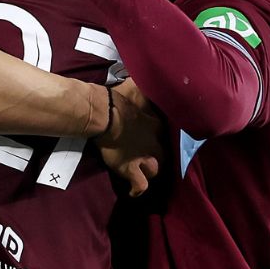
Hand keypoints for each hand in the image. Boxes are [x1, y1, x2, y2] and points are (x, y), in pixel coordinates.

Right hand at [96, 81, 164, 197]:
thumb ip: (144, 87)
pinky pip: (140, 185)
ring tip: (141, 171)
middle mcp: (156, 143)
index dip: (158, 137)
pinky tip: (133, 192)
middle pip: (164, 155)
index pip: (165, 135)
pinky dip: (137, 189)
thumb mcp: (136, 87)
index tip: (152, 136)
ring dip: (149, 170)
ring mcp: (145, 157)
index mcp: (157, 125)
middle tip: (147, 156)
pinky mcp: (131, 169)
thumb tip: (149, 76)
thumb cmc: (118, 98)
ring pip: (155, 170)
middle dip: (158, 157)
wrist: (104, 113)